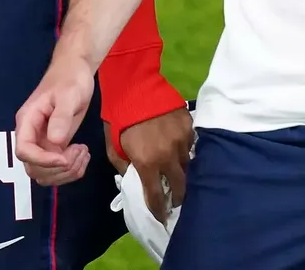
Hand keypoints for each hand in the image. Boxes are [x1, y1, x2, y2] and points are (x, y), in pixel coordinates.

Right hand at [15, 50, 95, 186]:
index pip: (24, 151)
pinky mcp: (54, 146)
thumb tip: (55, 141)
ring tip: (83, 152)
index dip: (43, 159)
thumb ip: (61, 117)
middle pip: (33, 168)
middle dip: (58, 168)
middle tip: (79, 151)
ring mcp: (42, 143)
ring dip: (66, 172)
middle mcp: (31, 136)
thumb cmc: (70, 79)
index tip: (65, 156)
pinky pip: (56, 170)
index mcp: (27, 122)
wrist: (75, 71)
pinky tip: (83, 154)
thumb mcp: (69, 94)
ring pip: (44, 174)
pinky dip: (71, 170)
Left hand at [113, 107, 192, 221]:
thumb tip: (135, 178)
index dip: (159, 210)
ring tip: (179, 177)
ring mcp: (183, 139)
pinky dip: (186, 152)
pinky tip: (181, 152)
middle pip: (180, 184)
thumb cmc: (119, 119)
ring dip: (182, 173)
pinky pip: (191, 145)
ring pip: (187, 164)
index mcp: (148, 162)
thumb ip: (125, 167)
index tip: (161, 218)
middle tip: (175, 202)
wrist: (135, 87)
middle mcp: (169, 154)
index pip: (156, 195)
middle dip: (178, 196)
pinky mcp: (190, 125)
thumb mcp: (113, 148)